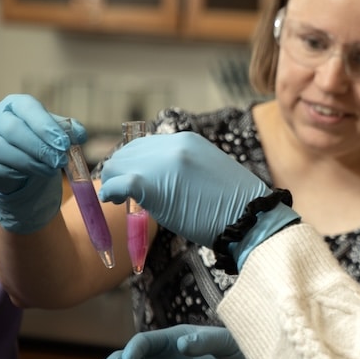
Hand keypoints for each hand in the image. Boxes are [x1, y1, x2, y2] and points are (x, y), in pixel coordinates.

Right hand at [0, 94, 86, 233]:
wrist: (23, 167)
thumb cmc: (41, 144)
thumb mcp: (57, 134)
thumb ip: (69, 132)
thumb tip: (79, 135)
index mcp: (17, 105)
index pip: (28, 107)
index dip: (45, 126)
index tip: (64, 144)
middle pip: (12, 128)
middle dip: (39, 148)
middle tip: (59, 162)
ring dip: (28, 162)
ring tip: (49, 171)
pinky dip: (8, 172)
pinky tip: (25, 176)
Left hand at [98, 132, 298, 267]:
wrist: (249, 218)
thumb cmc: (232, 205)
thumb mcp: (206, 172)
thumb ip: (181, 167)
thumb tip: (155, 177)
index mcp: (187, 140)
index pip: (144, 144)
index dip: (133, 163)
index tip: (129, 179)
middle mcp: (172, 145)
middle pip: (127, 153)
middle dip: (119, 172)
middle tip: (119, 193)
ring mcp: (161, 163)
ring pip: (118, 165)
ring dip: (114, 182)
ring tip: (119, 198)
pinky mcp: (152, 184)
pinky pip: (118, 183)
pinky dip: (110, 191)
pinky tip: (112, 200)